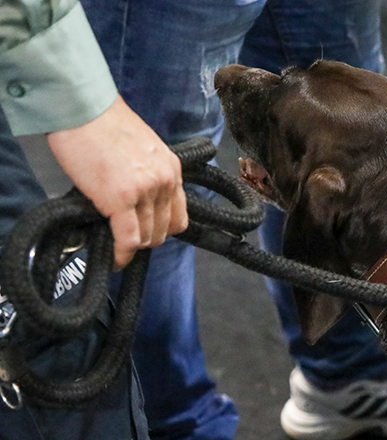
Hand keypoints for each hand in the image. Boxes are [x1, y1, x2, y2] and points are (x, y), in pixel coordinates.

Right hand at [46, 96, 187, 267]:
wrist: (82, 108)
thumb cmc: (102, 124)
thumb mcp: (141, 149)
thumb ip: (146, 175)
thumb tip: (135, 200)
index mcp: (172, 170)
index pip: (180, 216)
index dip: (163, 229)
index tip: (147, 232)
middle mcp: (165, 182)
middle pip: (164, 231)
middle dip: (145, 239)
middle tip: (126, 239)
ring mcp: (145, 192)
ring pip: (147, 237)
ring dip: (132, 246)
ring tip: (116, 246)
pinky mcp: (120, 199)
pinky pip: (128, 239)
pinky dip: (121, 254)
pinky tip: (114, 259)